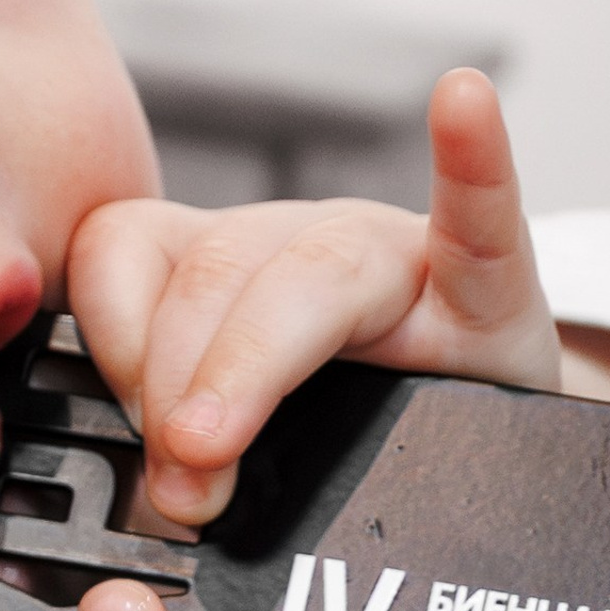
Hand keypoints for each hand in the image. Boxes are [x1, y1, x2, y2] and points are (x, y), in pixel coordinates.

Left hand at [71, 69, 557, 523]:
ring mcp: (394, 257)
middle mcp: (294, 245)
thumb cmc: (338, 449)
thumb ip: (175, 464)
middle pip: (215, 269)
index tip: (136, 441)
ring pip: (314, 267)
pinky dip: (475, 164)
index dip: (117, 343)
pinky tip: (461, 107)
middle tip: (177, 487)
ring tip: (213, 445)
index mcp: (214, 276)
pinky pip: (482, 217)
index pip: (126, 249)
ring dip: (250, 360)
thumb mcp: (234, 454)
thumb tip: (143, 504)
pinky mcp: (492, 290)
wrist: (470, 454)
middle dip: (176, 384)